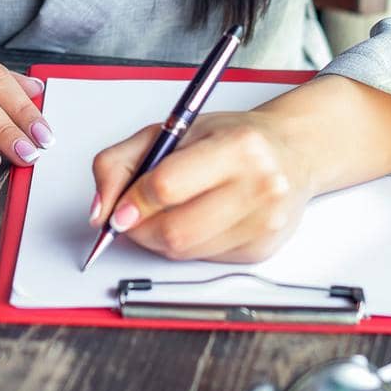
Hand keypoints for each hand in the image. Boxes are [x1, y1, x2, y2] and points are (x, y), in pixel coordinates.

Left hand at [89, 110, 313, 262]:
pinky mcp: (261, 250)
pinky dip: (185, 245)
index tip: (116, 210)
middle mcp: (259, 185)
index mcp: (237, 146)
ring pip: (185, 251)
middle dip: (139, 229)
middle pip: (175, 230)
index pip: (167, 186)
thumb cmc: (231, 137)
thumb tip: (100, 209)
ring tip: (163, 213)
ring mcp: (264, 223)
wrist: (290, 151)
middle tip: (131, 216)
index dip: (132, 202)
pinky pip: (203, 260)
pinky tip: (194, 219)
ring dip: (158, 239)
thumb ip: (122, 161)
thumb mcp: (172, 130)